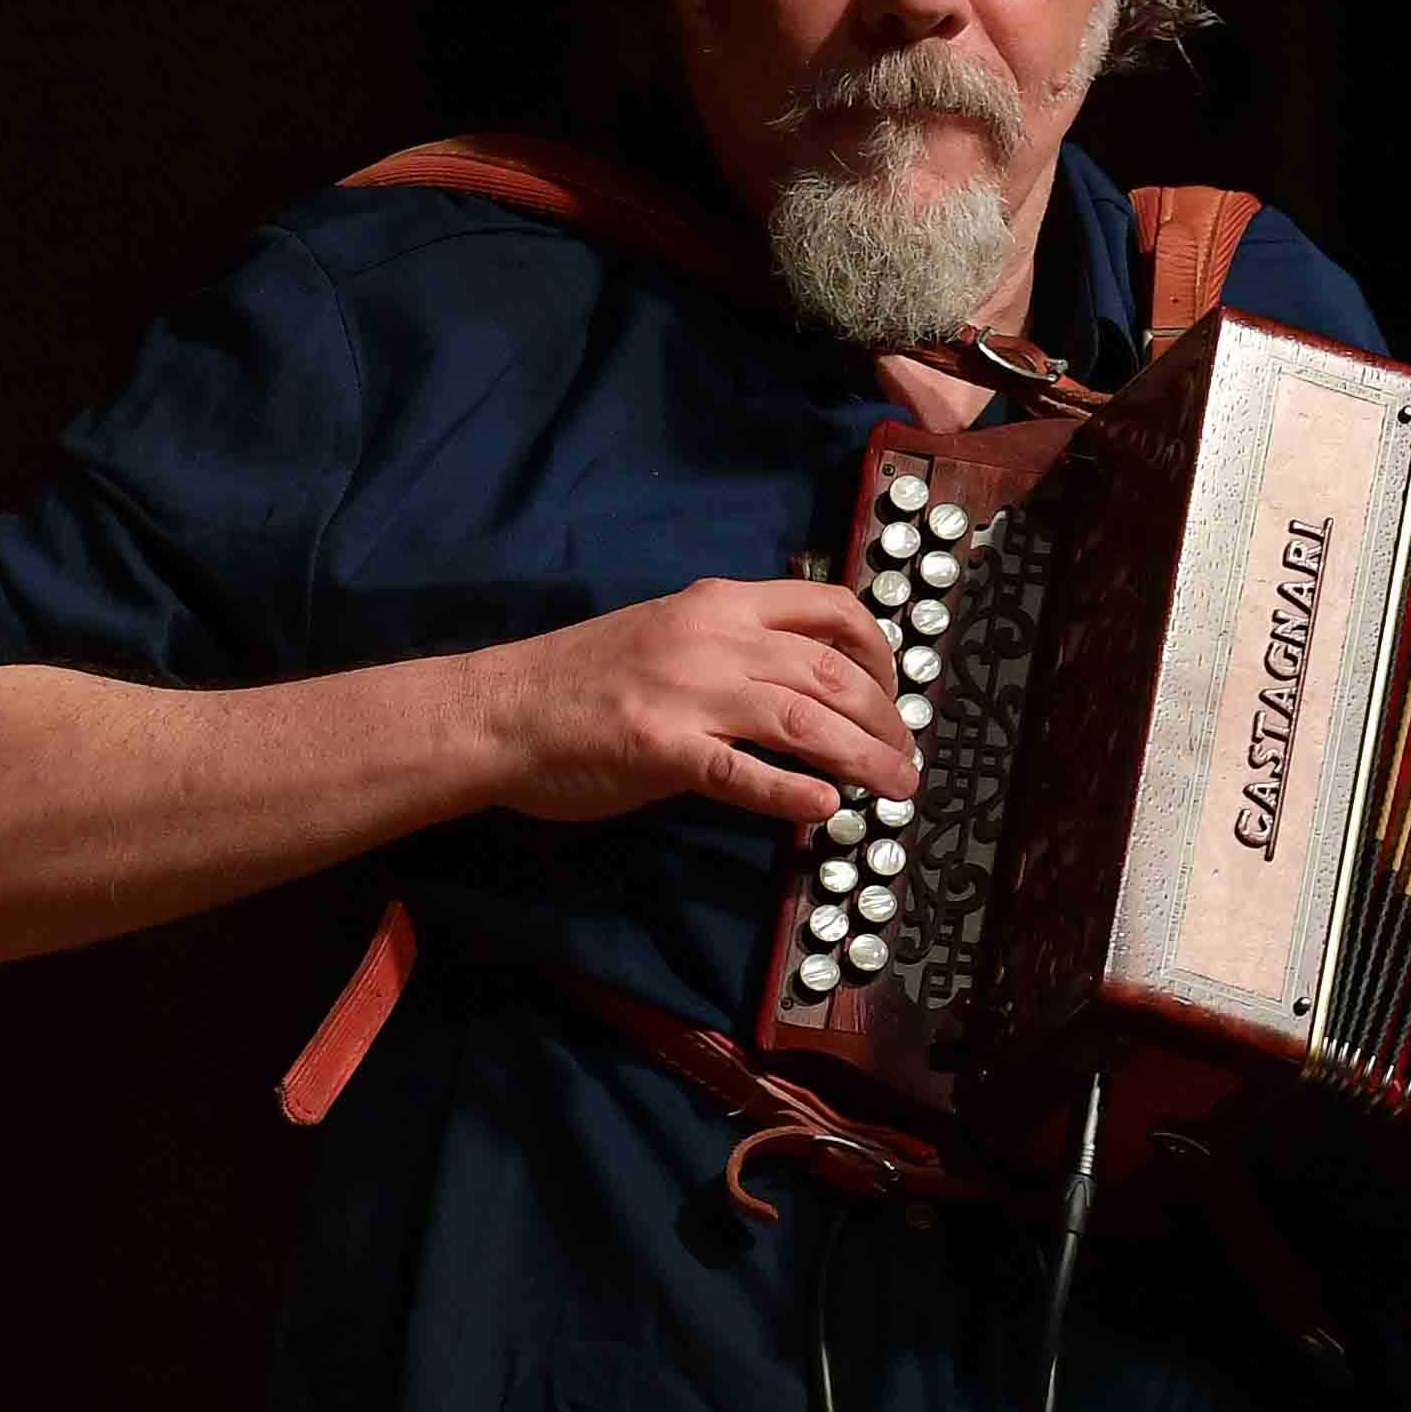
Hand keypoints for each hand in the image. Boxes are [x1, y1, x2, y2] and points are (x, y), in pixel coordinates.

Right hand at [469, 577, 922, 827]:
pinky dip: (794, 793)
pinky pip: (746, 774)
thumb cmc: (581, 676)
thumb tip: (804, 679)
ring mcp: (690, 694)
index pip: (831, 608)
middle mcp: (715, 638)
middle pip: (834, 673)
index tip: (897, 690)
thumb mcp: (667, 633)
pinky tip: (827, 809)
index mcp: (720, 603)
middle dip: (888, 720)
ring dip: (865, 759)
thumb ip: (734, 645)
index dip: (881, 651)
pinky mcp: (664, 750)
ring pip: (807, 722)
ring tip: (896, 788)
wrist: (501, 709)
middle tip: (909, 758)